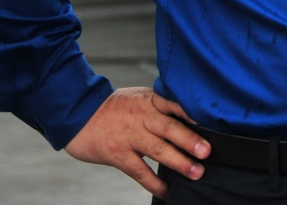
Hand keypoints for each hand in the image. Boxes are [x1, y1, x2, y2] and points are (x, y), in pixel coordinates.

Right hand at [64, 86, 209, 197]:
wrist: (77, 114)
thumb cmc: (113, 107)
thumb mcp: (138, 97)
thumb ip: (159, 105)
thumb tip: (189, 117)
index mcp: (149, 100)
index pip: (173, 104)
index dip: (191, 112)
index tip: (209, 121)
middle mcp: (141, 117)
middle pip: (169, 128)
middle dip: (190, 140)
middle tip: (207, 152)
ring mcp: (129, 137)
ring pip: (158, 150)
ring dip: (179, 163)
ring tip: (196, 172)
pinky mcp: (118, 155)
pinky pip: (140, 171)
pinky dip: (155, 183)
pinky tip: (167, 190)